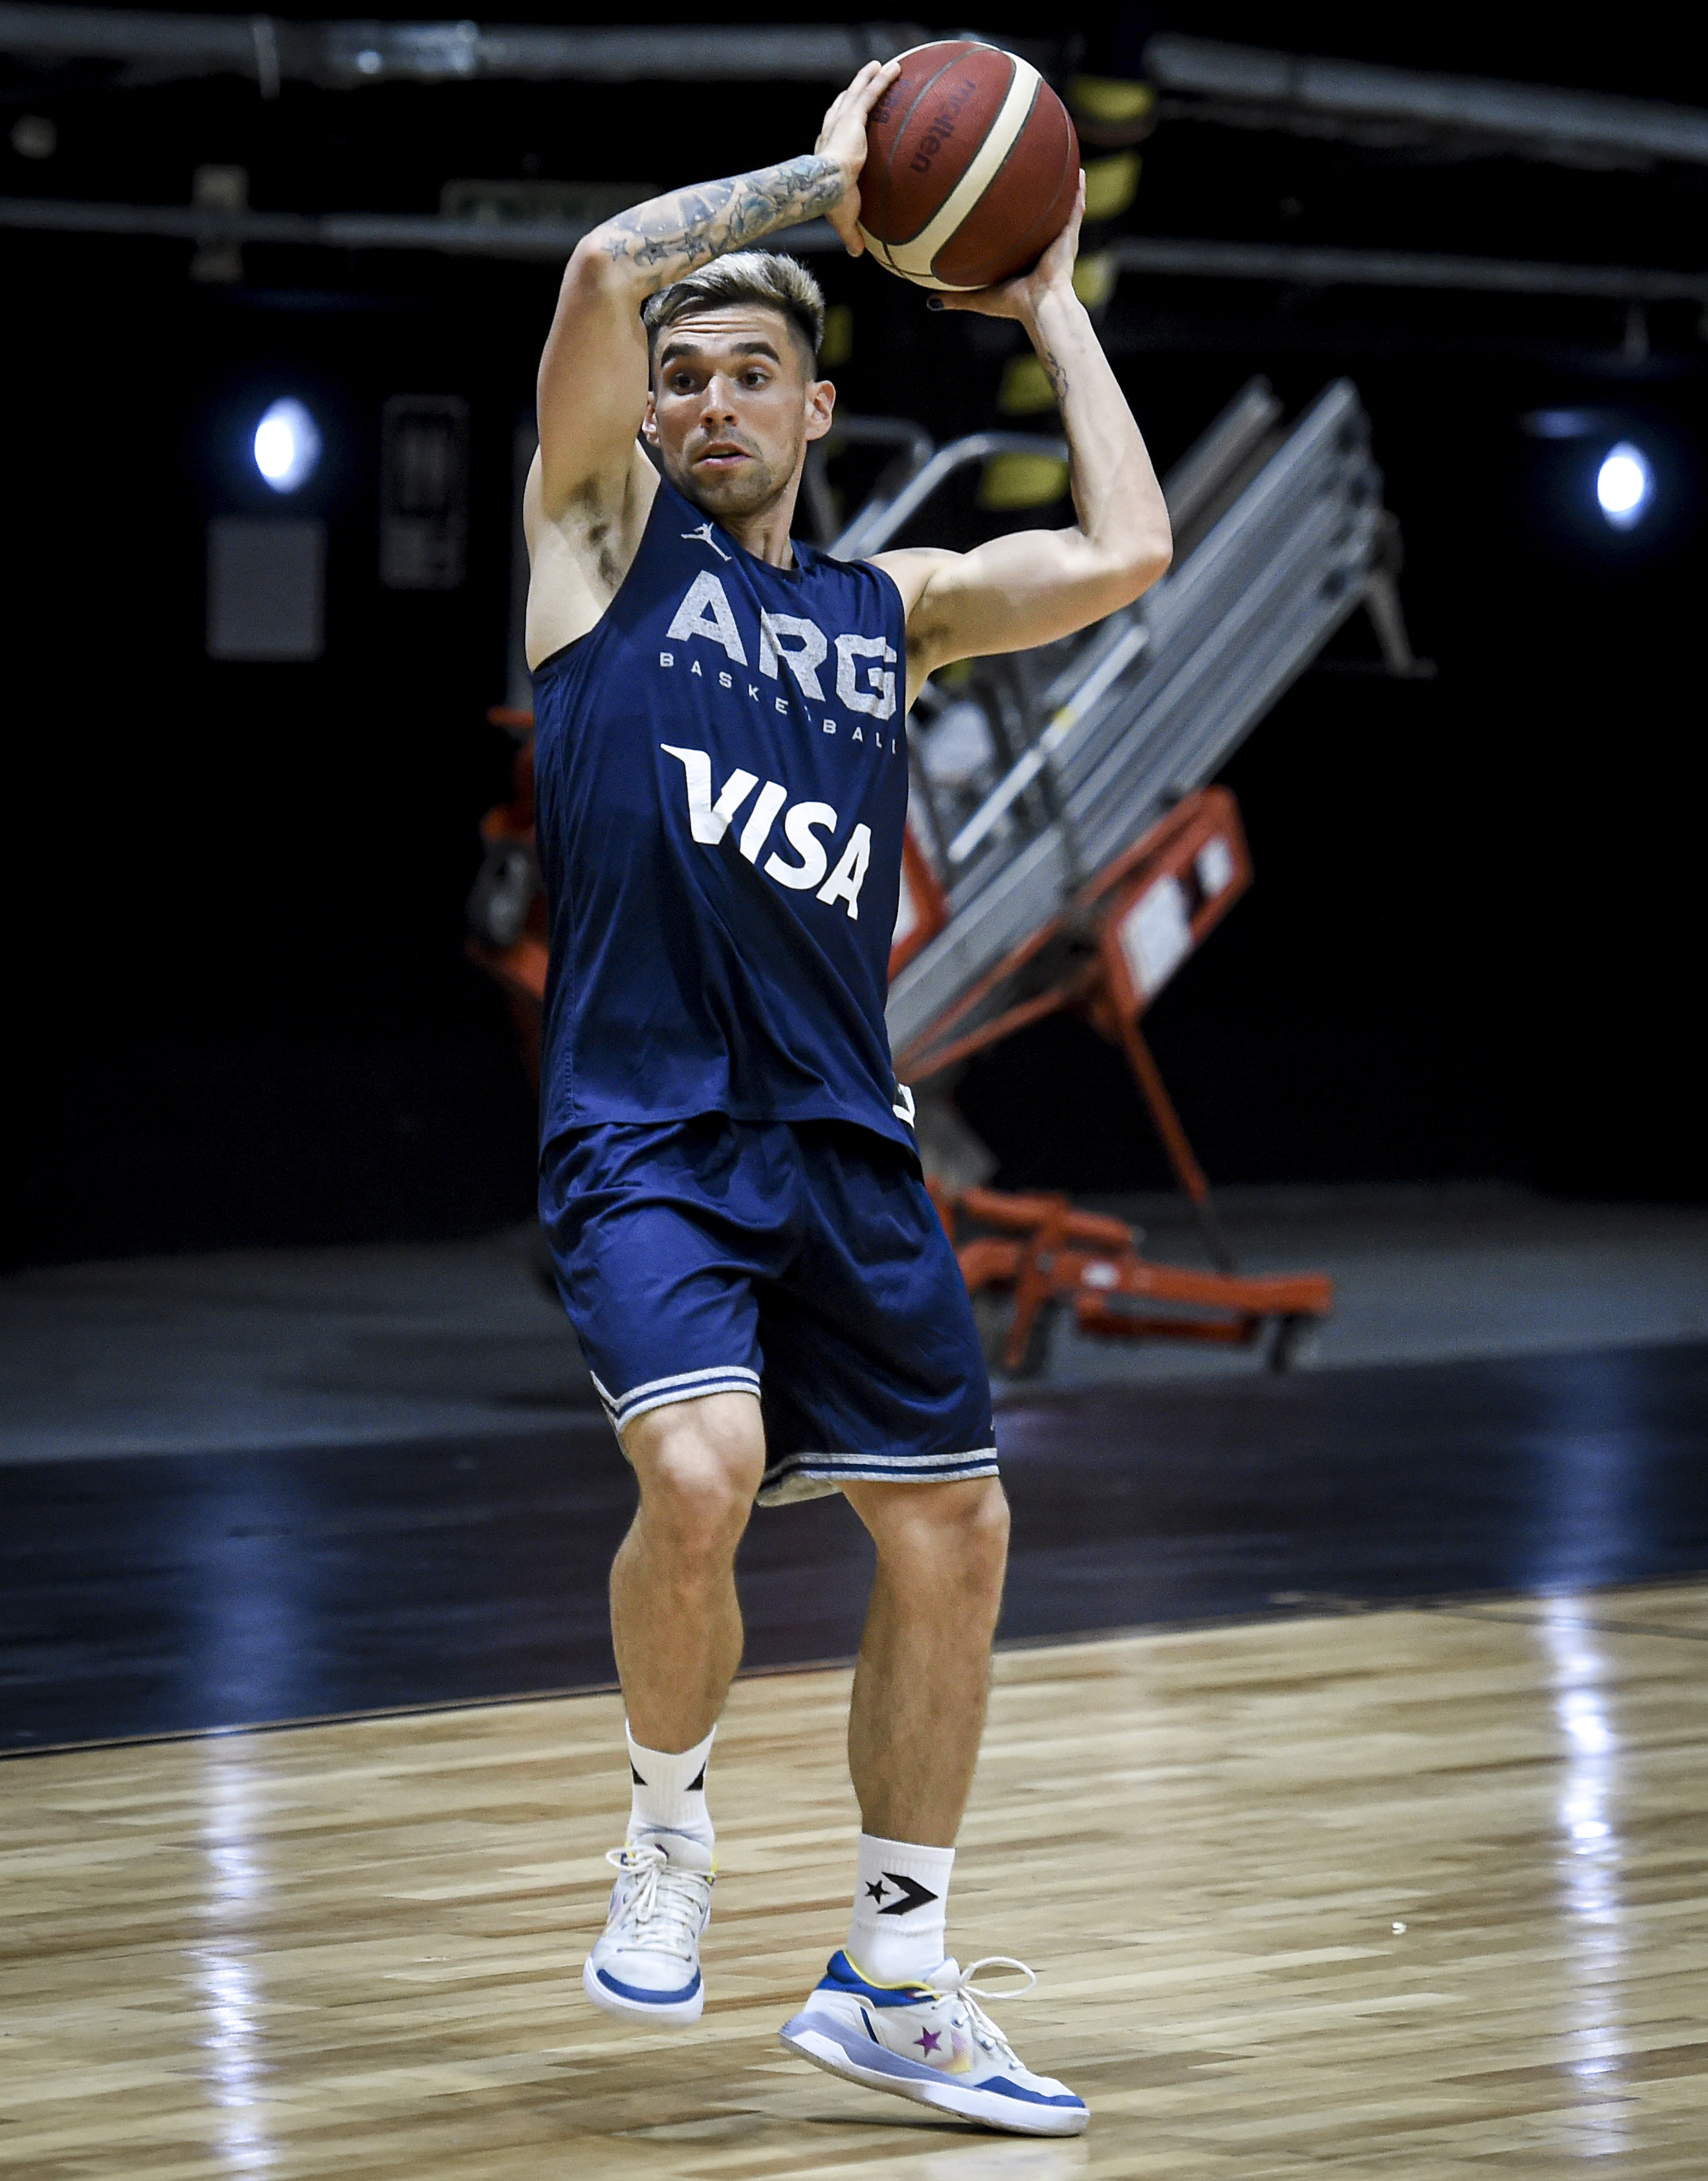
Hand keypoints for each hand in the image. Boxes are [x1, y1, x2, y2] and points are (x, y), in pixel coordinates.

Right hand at [814, 57, 901, 255]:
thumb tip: (859, 255)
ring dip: (869, 78)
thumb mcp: (844, 219)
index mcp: (827, 150)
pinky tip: (894, 68)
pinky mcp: (852, 117)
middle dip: (853, 92)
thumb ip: (852, 234)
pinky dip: (881, 79)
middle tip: (864, 81)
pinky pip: (870, 93)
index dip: (839, 121)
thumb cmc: (832, 203)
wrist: (827, 186)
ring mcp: (842, 121)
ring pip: (858, 93)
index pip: (833, 130)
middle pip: (843, 105)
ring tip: (882, 66)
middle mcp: (831, 130)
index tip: (848, 116)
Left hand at [931, 172, 1085, 322]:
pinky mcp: (1069, 237)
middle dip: (1035, 196)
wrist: (1040, 306)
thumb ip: (956, 297)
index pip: (1016, 232)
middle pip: (1038, 215)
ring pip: (1059, 208)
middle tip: (1028, 170)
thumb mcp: (979, 297)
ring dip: (1061, 187)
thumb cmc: (1013, 305)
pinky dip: (1079, 190)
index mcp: (1023, 257)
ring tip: (1060, 161)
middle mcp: (1041, 246)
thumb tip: (929, 302)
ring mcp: (1058, 240)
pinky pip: (1075, 209)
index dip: (1010, 217)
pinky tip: (1080, 171)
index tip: (1000, 199)